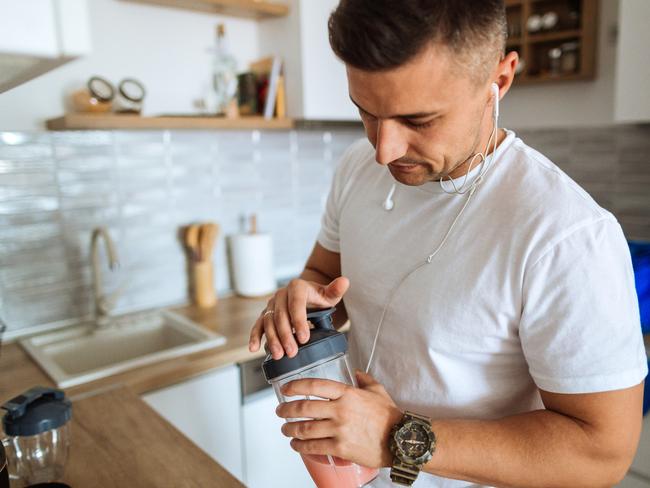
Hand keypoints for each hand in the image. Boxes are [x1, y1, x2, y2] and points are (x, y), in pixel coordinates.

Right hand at [248, 276, 349, 359]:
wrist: (307, 297)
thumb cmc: (319, 298)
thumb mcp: (329, 294)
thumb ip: (336, 290)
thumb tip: (345, 281)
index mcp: (296, 287)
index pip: (296, 303)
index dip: (299, 321)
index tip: (304, 338)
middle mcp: (281, 294)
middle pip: (281, 315)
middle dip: (286, 335)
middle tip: (292, 352)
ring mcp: (272, 304)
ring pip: (269, 322)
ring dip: (272, 339)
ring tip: (279, 355)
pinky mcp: (266, 314)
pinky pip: (258, 325)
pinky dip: (255, 336)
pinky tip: (254, 348)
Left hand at [276, 370, 402, 468]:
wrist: (401, 440)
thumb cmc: (390, 416)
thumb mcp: (378, 391)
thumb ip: (365, 380)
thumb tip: (357, 372)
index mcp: (347, 393)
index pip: (315, 385)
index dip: (296, 386)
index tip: (286, 389)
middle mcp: (340, 410)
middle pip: (304, 407)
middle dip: (287, 410)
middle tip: (280, 411)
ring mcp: (339, 429)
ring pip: (305, 428)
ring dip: (290, 429)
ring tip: (285, 429)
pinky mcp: (340, 448)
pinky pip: (313, 447)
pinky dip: (300, 446)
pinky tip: (296, 444)